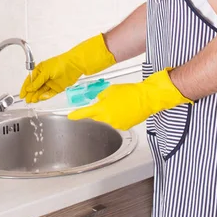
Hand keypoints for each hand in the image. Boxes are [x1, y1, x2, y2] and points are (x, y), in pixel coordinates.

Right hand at [20, 34, 115, 102]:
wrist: (74, 65)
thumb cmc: (60, 63)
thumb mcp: (46, 71)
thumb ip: (37, 81)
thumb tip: (29, 88)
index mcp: (41, 69)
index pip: (30, 80)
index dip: (26, 87)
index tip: (22, 94)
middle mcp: (45, 76)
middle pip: (35, 87)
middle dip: (30, 93)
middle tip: (26, 100)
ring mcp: (51, 82)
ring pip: (42, 91)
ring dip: (37, 96)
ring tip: (32, 101)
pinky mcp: (58, 87)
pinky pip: (49, 93)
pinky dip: (45, 96)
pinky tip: (41, 98)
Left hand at [68, 69, 192, 130]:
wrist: (146, 98)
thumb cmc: (130, 91)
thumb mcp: (112, 89)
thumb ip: (102, 96)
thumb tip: (100, 100)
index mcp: (103, 108)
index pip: (86, 113)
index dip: (77, 115)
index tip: (71, 116)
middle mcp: (108, 119)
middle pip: (97, 117)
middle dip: (99, 111)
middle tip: (108, 102)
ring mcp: (116, 124)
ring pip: (108, 119)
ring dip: (110, 113)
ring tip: (121, 104)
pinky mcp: (124, 127)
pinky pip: (116, 122)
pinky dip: (118, 117)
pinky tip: (126, 110)